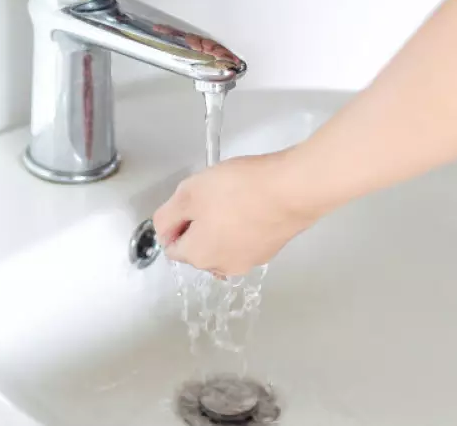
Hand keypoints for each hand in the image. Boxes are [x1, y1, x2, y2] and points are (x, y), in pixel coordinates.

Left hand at [152, 152, 322, 275]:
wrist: (293, 189)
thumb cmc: (236, 189)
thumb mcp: (188, 192)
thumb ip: (166, 216)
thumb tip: (163, 231)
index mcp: (199, 256)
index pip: (172, 246)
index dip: (175, 222)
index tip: (189, 201)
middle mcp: (223, 268)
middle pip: (198, 248)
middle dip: (198, 225)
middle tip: (211, 197)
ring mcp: (250, 261)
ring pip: (223, 244)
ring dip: (221, 227)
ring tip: (234, 199)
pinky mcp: (271, 251)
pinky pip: (246, 240)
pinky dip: (244, 227)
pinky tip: (253, 205)